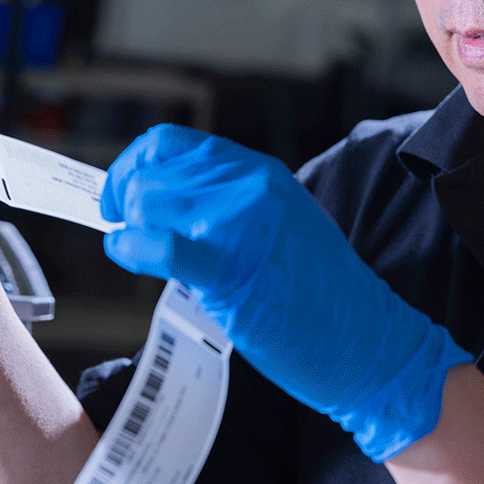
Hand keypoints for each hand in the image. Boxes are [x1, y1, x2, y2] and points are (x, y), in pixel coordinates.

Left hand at [101, 125, 472, 460]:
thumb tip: (157, 205)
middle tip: (125, 231)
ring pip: (148, 202)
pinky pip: (157, 245)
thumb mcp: (275, 221)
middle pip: (151, 174)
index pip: (169, 144)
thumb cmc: (317, 292)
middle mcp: (248, 186)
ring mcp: (239, 224)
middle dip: (126, 204)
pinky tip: (125, 255)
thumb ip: (222, 206)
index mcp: (257, 170)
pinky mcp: (229, 270)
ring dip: (129, 228)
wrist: (363, 338)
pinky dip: (129, 248)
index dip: (132, 166)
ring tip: (134, 249)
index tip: (120, 194)